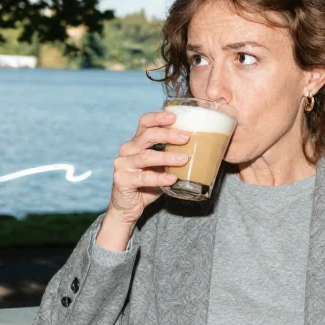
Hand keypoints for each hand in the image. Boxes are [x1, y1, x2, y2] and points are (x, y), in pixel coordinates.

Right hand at [105, 111, 189, 225]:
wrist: (128, 207)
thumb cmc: (148, 184)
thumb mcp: (161, 166)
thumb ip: (172, 156)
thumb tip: (202, 147)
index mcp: (137, 142)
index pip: (145, 122)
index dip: (158, 117)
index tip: (175, 116)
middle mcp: (127, 150)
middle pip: (146, 135)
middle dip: (168, 135)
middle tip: (186, 137)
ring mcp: (122, 164)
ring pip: (146, 156)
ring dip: (167, 157)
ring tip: (185, 159)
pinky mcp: (122, 180)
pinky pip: (143, 177)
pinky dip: (159, 178)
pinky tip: (172, 179)